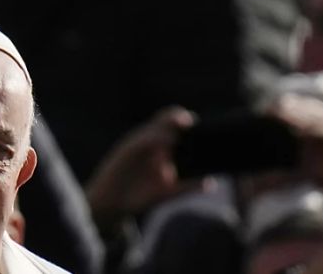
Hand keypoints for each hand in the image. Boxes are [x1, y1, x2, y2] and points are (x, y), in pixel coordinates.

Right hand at [86, 107, 200, 234]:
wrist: (111, 206)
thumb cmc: (137, 196)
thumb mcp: (166, 193)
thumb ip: (186, 187)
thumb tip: (211, 182)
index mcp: (157, 147)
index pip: (172, 126)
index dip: (187, 123)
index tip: (204, 127)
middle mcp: (146, 142)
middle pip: (163, 119)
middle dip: (178, 116)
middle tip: (193, 122)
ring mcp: (135, 144)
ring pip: (153, 126)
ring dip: (169, 123)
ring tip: (185, 124)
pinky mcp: (125, 150)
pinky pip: (141, 140)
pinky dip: (155, 138)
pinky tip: (168, 141)